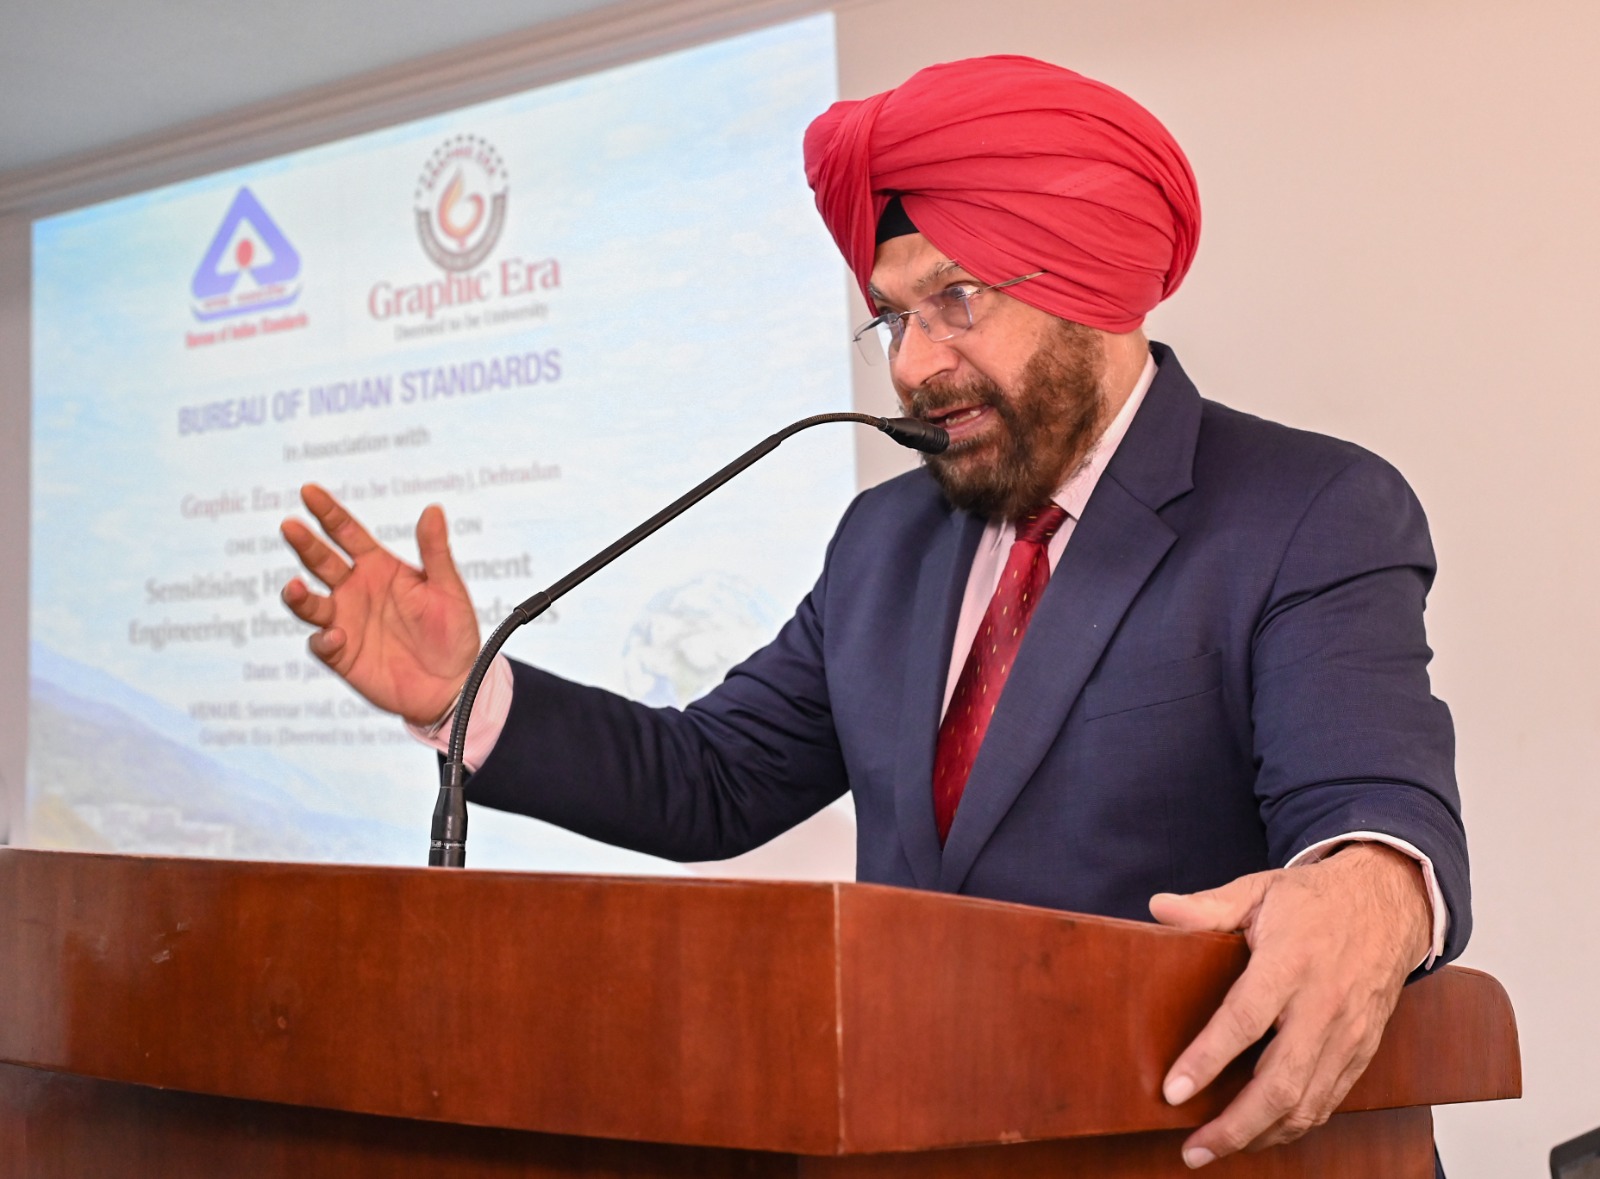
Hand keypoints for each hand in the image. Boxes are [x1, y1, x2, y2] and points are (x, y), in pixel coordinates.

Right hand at [280, 483, 480, 725]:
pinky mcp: (342, 655)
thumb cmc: (454, 632)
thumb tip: (433, 509)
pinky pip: (322, 645)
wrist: (455, 684)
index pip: (347, 534)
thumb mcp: (448, 588)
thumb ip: (435, 550)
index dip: (328, 513)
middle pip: (321, 562)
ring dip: (297, 596)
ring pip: (310, 604)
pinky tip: (337, 636)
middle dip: (305, 544)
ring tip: (294, 587)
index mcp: (379, 568)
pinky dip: (324, 639)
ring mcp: (346, 622)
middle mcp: (356, 591)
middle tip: (290, 526)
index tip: (308, 491)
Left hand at [1149, 843, 1431, 1168]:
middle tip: (1192, 1149)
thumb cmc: (1314, 900)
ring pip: (1307, 1103)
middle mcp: (1322, 1006)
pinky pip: (1328, 1101)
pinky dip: (1294, 1126)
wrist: (1388, 904)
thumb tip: (1158, 908)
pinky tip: (1262, 1133)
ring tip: (1216, 1149)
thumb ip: (1208, 906)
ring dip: (1261, 1135)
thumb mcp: (1259, 890)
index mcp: (1290, 963)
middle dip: (1235, 1125)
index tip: (1172, 1092)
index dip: (1207, 1060)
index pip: (1244, 1020)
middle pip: (1279, 1082)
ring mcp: (1347, 1034)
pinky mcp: (1362, 1051)